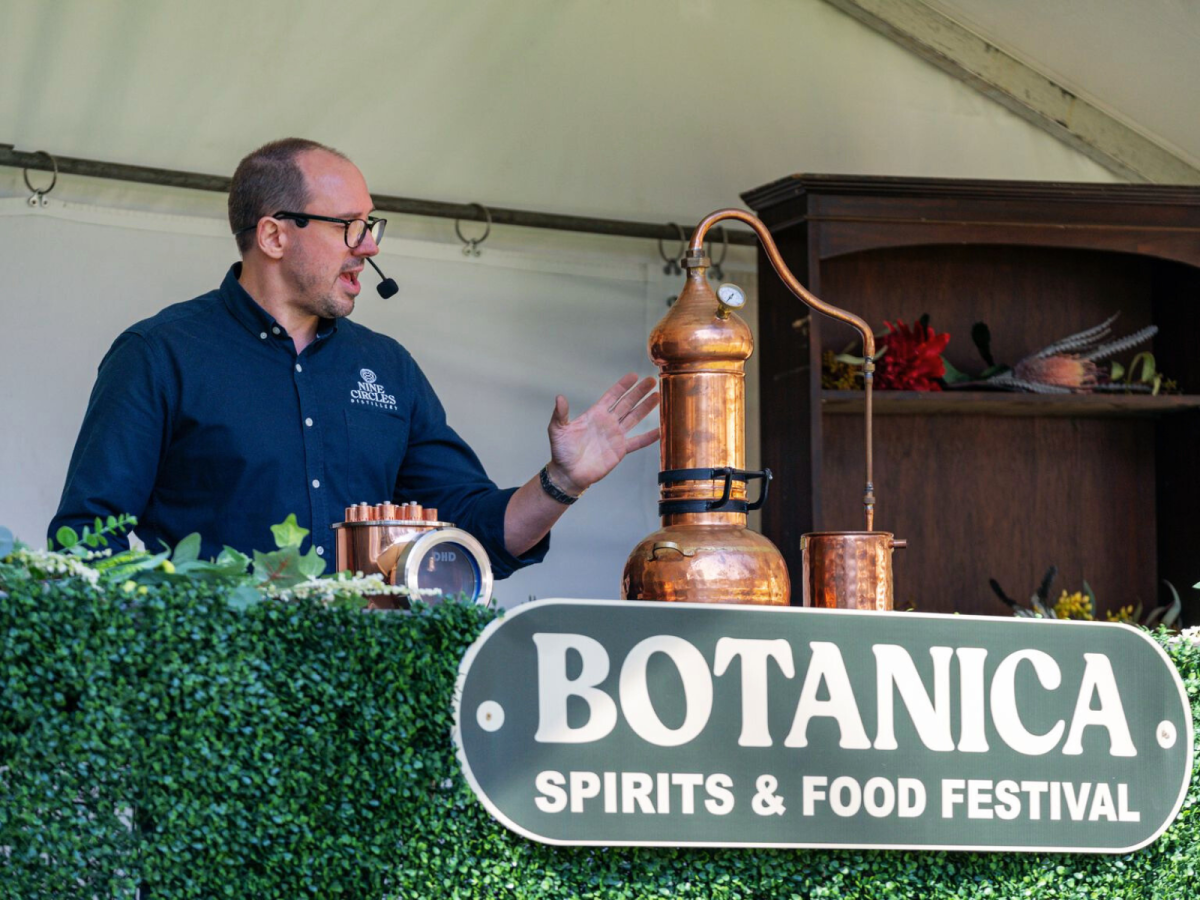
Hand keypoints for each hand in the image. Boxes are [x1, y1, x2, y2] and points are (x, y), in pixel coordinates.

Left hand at [547, 373, 658, 494]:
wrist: (568, 473)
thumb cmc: (561, 451)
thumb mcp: (557, 430)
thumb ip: (560, 414)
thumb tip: (559, 397)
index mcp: (595, 414)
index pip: (612, 396)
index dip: (623, 386)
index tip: (634, 376)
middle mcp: (608, 422)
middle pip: (627, 403)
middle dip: (639, 392)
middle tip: (651, 381)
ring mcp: (615, 436)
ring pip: (634, 418)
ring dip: (646, 408)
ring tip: (658, 397)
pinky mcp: (620, 450)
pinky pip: (637, 442)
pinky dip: (649, 437)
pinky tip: (660, 430)